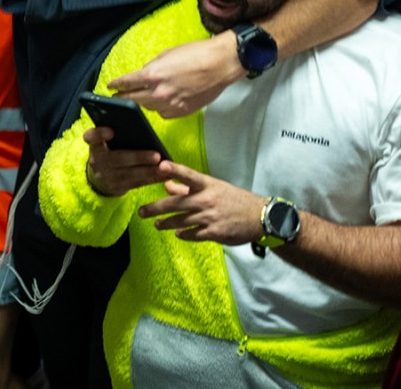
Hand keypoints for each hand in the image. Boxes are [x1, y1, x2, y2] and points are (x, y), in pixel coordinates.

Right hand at [83, 125, 167, 196]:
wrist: (99, 177)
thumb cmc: (109, 151)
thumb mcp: (106, 142)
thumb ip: (118, 133)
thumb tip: (140, 126)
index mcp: (95, 145)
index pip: (91, 137)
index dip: (100, 134)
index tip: (111, 131)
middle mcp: (97, 161)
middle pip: (118, 158)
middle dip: (138, 157)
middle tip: (156, 155)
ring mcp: (106, 176)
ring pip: (130, 174)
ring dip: (149, 171)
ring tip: (165, 167)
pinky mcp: (116, 187)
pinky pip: (137, 183)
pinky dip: (152, 179)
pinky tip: (165, 176)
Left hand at [108, 31, 243, 117]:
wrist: (221, 64)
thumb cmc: (196, 54)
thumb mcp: (167, 54)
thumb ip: (152, 67)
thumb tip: (143, 76)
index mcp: (153, 74)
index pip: (126, 83)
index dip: (116, 85)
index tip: (110, 87)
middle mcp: (159, 92)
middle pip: (133, 100)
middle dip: (124, 98)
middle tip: (118, 97)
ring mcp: (171, 104)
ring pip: (149, 108)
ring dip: (144, 102)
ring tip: (145, 96)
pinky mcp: (182, 111)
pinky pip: (164, 113)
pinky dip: (161, 107)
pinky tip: (164, 100)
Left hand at [136, 160, 264, 245]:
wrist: (259, 217)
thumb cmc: (234, 199)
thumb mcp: (214, 187)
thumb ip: (188, 187)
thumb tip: (166, 184)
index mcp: (207, 185)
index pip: (188, 175)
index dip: (174, 169)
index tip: (161, 165)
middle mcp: (207, 200)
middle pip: (176, 203)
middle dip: (156, 208)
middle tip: (142, 212)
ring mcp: (210, 217)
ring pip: (181, 221)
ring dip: (166, 223)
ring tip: (157, 224)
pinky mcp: (214, 232)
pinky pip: (193, 234)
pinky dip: (184, 234)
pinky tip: (178, 234)